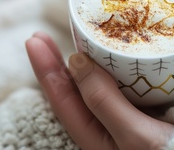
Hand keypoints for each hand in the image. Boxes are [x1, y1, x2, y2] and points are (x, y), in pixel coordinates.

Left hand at [26, 32, 173, 149]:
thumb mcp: (134, 133)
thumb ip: (104, 100)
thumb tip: (76, 61)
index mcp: (94, 136)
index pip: (61, 99)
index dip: (45, 69)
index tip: (35, 40)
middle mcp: (102, 128)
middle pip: (69, 92)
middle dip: (53, 63)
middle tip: (40, 36)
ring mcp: (119, 119)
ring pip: (89, 88)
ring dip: (75, 64)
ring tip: (66, 41)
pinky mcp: (138, 112)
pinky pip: (111, 87)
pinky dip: (103, 68)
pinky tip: (105, 57)